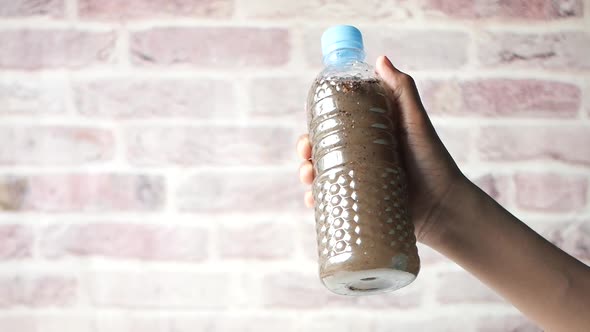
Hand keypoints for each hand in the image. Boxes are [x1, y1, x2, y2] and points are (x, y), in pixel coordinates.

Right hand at [297, 55, 467, 246]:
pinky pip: (332, 200)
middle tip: (307, 157)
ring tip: (309, 178)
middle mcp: (360, 155)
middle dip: (306, 152)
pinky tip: (313, 200)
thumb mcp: (415, 122)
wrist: (443, 206)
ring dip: (307, 175)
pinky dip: (316, 200)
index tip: (309, 131)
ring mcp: (359, 180)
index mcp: (368, 134)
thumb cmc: (432, 160)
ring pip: (322, 175)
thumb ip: (402, 90)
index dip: (316, 126)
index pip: (333, 126)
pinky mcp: (360, 202)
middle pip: (322, 150)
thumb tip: (380, 59)